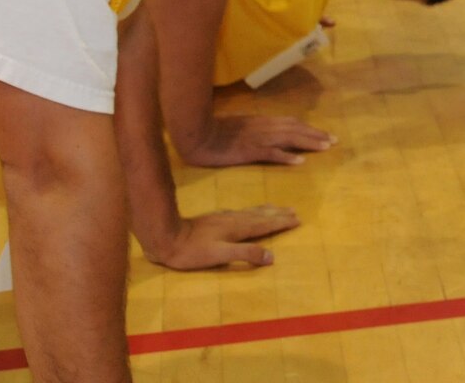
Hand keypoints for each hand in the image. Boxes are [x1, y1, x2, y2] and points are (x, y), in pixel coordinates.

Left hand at [144, 205, 299, 269]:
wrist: (167, 237)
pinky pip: (242, 212)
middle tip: (294, 211)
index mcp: (239, 229)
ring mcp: (225, 217)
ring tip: (278, 208)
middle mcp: (235, 220)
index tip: (297, 219)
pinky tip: (248, 212)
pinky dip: (252, 211)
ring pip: (252, 212)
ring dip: (267, 210)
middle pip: (262, 216)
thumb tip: (272, 257)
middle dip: (279, 214)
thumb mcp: (220, 255)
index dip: (281, 222)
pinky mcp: (216, 218)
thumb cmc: (193, 251)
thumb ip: (245, 254)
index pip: (266, 225)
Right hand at [181, 113, 335, 168]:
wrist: (196, 134)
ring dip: (308, 143)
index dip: (308, 128)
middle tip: (333, 141)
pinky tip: (299, 162)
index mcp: (261, 121)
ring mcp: (257, 138)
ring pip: (289, 138)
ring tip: (325, 147)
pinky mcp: (248, 151)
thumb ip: (255, 127)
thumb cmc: (213, 130)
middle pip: (295, 128)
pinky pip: (271, 153)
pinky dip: (286, 156)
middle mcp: (263, 127)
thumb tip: (269, 129)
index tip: (324, 133)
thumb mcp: (239, 124)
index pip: (291, 122)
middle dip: (316, 134)